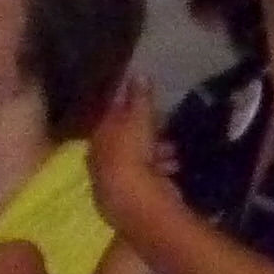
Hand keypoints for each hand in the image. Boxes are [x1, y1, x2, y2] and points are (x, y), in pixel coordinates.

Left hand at [85, 77, 165, 222]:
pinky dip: (158, 169)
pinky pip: (145, 177)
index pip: (109, 119)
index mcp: (98, 140)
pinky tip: (173, 168)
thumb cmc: (132, 155)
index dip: (126, 109)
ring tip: (175, 150)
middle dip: (143, 133)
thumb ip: (139, 98)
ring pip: (135, 161)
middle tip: (164, 126)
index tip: (144, 102)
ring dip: (154, 153)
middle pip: (122, 142)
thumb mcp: (138, 120)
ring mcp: (113, 183)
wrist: (135, 201)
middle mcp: (99, 162)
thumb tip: (138, 73)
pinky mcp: (130, 200)